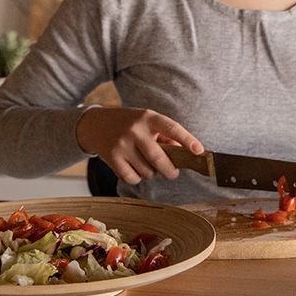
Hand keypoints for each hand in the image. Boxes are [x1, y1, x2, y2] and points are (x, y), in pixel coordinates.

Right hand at [76, 107, 203, 184]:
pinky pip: (132, 178)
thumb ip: (166, 137)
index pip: (172, 128)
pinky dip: (136, 178)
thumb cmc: (130, 125)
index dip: (187, 140)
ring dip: (151, 173)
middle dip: (170, 171)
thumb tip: (182, 155)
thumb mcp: (148, 123)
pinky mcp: (112, 157)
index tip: (199, 151)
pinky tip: (132, 168)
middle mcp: (135, 129)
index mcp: (149, 117)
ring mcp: (122, 144)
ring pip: (147, 172)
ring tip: (144, 163)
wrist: (95, 124)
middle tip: (172, 173)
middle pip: (160, 159)